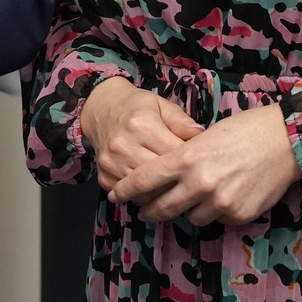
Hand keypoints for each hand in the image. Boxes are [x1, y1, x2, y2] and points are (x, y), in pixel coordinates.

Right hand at [80, 77, 201, 193]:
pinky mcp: (104, 177)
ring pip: (146, 191)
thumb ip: (181, 121)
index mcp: (142, 124)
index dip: (191, 161)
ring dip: (162, 192)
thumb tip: (201, 134)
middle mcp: (123, 145)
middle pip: (160, 175)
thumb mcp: (161, 105)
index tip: (201, 163)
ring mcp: (111, 163)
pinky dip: (145, 196)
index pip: (174, 153)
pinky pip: (130, 197)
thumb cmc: (136, 107)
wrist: (101, 109)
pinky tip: (154, 189)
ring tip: (175, 187)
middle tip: (191, 180)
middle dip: (179, 180)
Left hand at [111, 104, 300, 226]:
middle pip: (161, 207)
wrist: (286, 141)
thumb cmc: (245, 130)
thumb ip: (183, 157)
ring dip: (189, 210)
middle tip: (144, 212)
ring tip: (198, 196)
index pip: (145, 180)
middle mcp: (199, 183)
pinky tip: (227, 194)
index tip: (116, 195)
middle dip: (149, 211)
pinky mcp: (238, 215)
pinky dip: (217, 211)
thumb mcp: (205, 136)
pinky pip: (218, 220)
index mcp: (187, 158)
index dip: (126, 190)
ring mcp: (219, 202)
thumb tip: (165, 175)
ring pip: (190, 218)